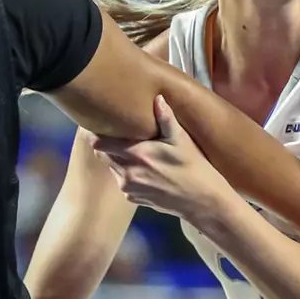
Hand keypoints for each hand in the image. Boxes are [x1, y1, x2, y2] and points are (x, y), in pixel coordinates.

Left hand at [93, 95, 239, 221]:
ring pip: (112, 168)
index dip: (98, 134)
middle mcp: (127, 173)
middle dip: (108, 146)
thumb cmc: (193, 166)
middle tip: (120, 137)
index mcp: (136, 154)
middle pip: (103, 155)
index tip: (105, 126)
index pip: (100, 143)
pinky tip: (145, 171)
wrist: (201, 200)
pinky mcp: (133, 198)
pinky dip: (128, 175)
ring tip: (136, 155)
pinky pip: (122, 182)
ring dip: (119, 160)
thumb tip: (157, 98)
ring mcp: (129, 188)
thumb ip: (166, 119)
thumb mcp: (181, 140)